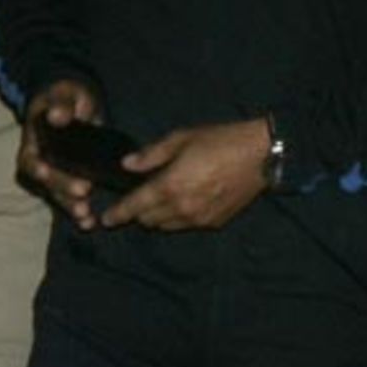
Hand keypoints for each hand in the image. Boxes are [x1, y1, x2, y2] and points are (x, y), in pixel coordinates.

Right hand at [20, 80, 103, 230]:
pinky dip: (80, 214)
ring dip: (71, 207)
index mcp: (34, 142)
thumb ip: (62, 102)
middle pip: (46, 182)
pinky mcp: (70, 185)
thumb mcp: (66, 92)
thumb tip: (56, 116)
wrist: (78, 107)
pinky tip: (90, 222)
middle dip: (62, 189)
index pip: (29, 159)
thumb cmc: (68, 97)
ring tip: (85, 215)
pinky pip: (72, 202)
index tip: (45, 172)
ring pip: (58, 196)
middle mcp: (40, 164)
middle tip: (83, 191)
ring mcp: (55, 177)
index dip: (36, 167)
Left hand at [100, 120, 267, 232]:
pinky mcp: (214, 223)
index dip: (118, 214)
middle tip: (141, 197)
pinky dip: (180, 217)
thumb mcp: (181, 139)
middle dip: (139, 212)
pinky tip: (187, 200)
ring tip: (164, 199)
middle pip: (148, 220)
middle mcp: (181, 209)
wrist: (260, 155)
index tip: (106, 219)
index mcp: (169, 187)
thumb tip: (128, 164)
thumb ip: (151, 154)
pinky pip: (187, 226)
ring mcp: (198, 219)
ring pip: (166, 227)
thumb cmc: (220, 140)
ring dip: (159, 217)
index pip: (135, 207)